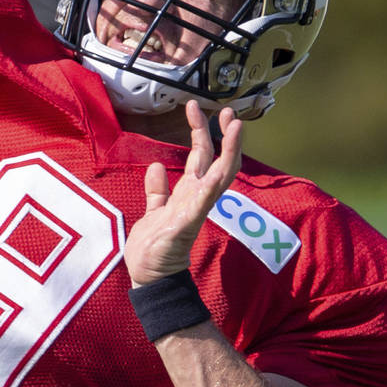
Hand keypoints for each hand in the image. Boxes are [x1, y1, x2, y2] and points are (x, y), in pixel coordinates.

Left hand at [124, 100, 242, 285]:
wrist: (150, 278)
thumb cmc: (153, 248)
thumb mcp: (153, 211)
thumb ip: (157, 191)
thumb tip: (158, 166)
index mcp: (187, 193)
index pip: (200, 157)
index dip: (201, 131)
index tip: (197, 108)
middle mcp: (195, 198)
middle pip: (215, 160)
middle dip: (223, 135)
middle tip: (230, 111)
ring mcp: (194, 210)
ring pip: (219, 176)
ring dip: (229, 151)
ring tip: (236, 127)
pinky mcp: (187, 224)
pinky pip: (203, 201)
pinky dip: (211, 184)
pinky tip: (218, 167)